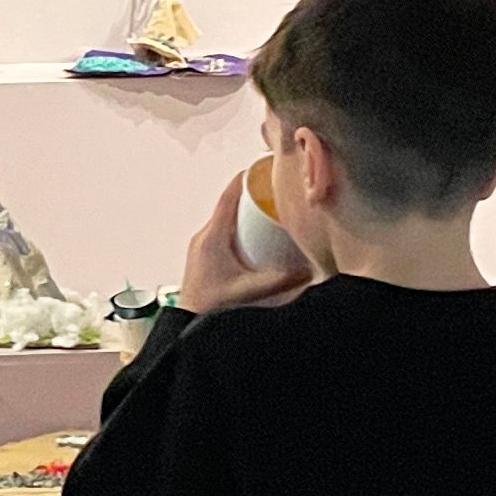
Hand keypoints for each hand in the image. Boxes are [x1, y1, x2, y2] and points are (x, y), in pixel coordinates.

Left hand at [179, 173, 308, 317]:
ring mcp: (202, 245)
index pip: (229, 195)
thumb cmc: (209, 308)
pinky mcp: (205, 255)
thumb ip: (280, 281)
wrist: (186, 328)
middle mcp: (204, 236)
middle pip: (230, 203)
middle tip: (277, 190)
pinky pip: (224, 231)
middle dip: (253, 194)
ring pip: (226, 217)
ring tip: (272, 209)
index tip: (265, 168)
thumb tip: (309, 272)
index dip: (247, 178)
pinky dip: (241, 226)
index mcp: (212, 236)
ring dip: (247, 211)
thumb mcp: (249, 291)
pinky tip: (257, 235)